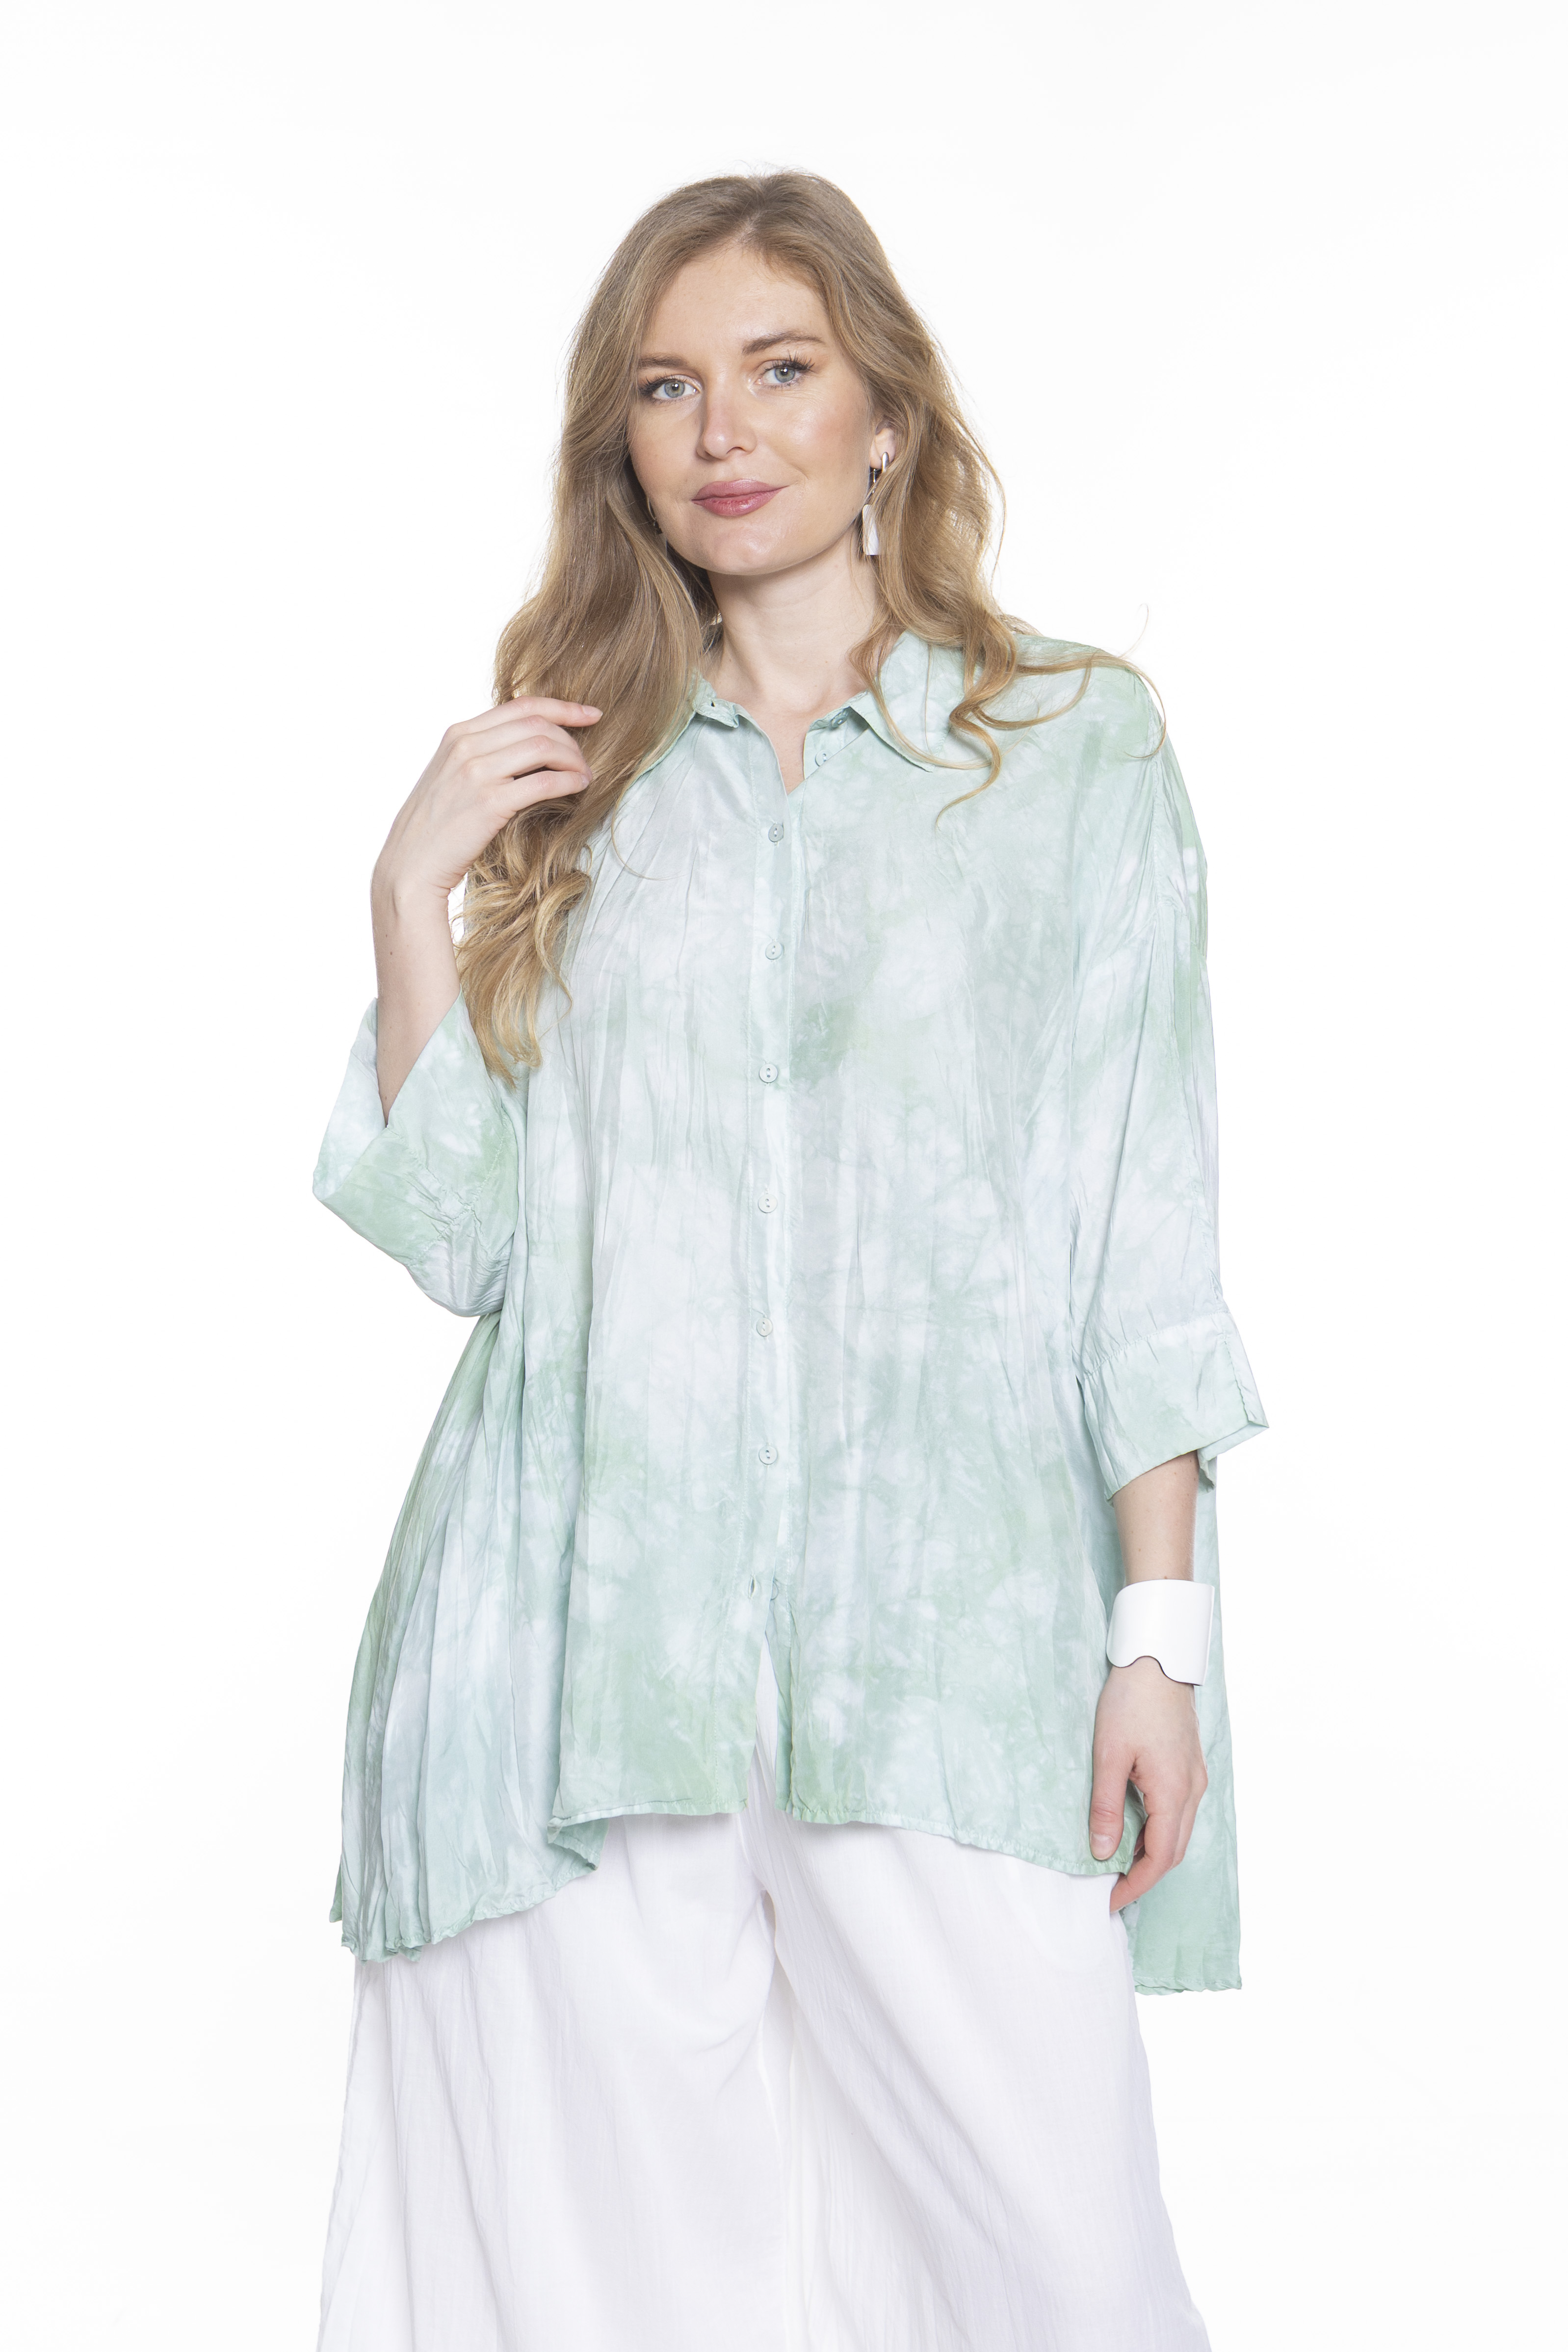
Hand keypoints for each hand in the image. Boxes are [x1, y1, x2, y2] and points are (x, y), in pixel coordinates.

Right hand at [373, 695, 601, 907]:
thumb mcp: (452, 776)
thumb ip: (481, 754)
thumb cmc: (436, 827)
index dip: (562, 707)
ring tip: (585, 775)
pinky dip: (568, 781)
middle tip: (586, 759)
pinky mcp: (489, 802)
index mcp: (458, 733)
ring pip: (543, 747)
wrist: (412, 865)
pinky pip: (543, 781)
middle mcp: (466, 746)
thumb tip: (524, 746)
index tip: (589, 714)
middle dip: (571, 738)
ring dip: (574, 759)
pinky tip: (579, 787)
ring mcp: (476, 772)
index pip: (521, 705)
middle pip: (537, 724)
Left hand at [1089, 1654, 1207, 1912]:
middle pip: (1173, 1852)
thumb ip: (1107, 1807)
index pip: (1159, 1859)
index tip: (1109, 1901)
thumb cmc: (1131, 1702)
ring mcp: (1195, 1778)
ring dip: (1152, 1854)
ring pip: (1179, 1833)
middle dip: (1144, 1876)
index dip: (1135, 1886)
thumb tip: (1103, 1852)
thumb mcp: (1108, 1755)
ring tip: (1119, 1863)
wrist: (1158, 1661)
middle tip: (1111, 1889)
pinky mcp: (1190, 1766)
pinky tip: (1135, 1827)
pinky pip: (1179, 1812)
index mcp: (1174, 1793)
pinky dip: (1159, 1830)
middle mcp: (1192, 1791)